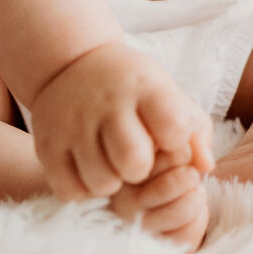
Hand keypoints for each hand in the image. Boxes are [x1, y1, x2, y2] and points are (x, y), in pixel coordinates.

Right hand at [29, 42, 213, 202]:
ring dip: (112, 182)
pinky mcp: (47, 143)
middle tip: (134, 157)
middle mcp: (105, 102)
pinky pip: (70, 190)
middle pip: (134, 162)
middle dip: (140, 169)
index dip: (174, 140)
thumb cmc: (132, 89)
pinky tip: (89, 169)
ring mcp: (72, 123)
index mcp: (142, 86)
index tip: (164, 133)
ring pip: (102, 182)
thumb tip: (205, 168)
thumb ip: (196, 132)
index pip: (173, 129)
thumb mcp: (168, 95)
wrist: (70, 63)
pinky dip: (83, 189)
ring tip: (111, 164)